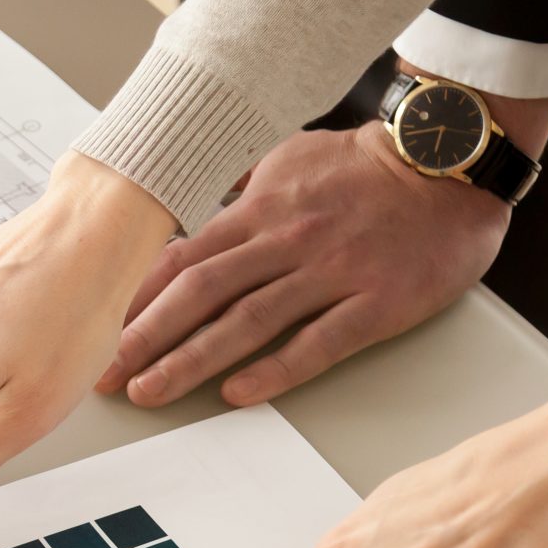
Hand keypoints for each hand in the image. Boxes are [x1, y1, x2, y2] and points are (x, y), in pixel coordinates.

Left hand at [101, 124, 508, 409]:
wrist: (449, 157)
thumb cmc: (369, 161)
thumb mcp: (289, 154)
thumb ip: (238, 184)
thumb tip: (191, 207)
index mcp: (259, 208)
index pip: (180, 256)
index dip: (134, 296)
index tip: (97, 327)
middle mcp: (285, 240)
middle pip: (199, 293)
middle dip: (143, 337)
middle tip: (104, 374)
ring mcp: (331, 272)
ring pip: (247, 321)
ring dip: (191, 360)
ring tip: (150, 392)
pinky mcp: (377, 301)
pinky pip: (318, 341)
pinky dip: (275, 370)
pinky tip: (238, 394)